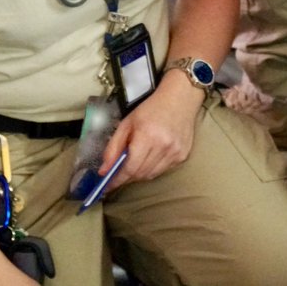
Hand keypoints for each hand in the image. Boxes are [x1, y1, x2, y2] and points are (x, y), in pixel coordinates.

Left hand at [98, 74, 204, 188]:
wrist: (181, 98)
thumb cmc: (151, 108)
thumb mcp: (127, 123)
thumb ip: (113, 147)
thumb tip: (104, 170)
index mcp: (147, 136)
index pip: (130, 168)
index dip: (117, 180)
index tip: (107, 187)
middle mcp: (163, 147)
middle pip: (140, 174)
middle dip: (126, 177)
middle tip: (118, 174)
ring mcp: (175, 153)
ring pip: (151, 175)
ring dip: (139, 174)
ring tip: (135, 164)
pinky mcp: (183, 156)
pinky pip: (163, 170)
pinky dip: (153, 169)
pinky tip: (151, 157)